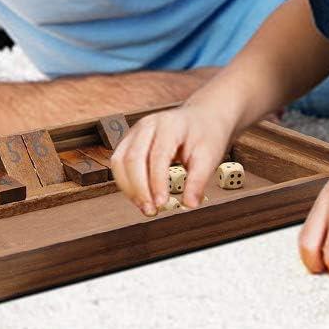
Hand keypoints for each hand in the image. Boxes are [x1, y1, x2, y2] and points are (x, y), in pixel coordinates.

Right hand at [110, 102, 234, 215]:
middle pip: (132, 158)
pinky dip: (125, 182)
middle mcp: (147, 125)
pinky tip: (139, 196)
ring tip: (145, 207)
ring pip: (119, 161)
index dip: (157, 182)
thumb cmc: (205, 135)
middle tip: (152, 211)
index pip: (157, 155)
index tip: (163, 204)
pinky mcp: (130, 140)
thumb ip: (198, 181)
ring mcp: (135, 131)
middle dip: (138, 188)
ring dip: (128, 187)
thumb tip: (189, 205)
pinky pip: (119, 163)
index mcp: (168, 125)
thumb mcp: (209, 156)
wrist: (201, 117)